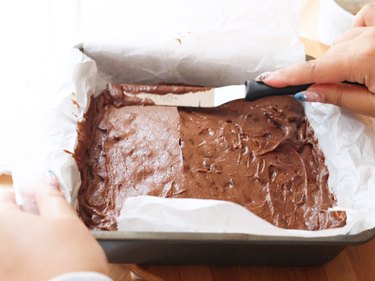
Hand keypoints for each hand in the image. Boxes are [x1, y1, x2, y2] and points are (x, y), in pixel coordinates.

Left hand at [0, 179, 108, 280]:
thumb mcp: (66, 220)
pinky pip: (10, 264)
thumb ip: (51, 197)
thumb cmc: (70, 258)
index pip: (4, 197)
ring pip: (8, 245)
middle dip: (23, 220)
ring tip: (46, 249)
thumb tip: (44, 182)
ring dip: (22, 242)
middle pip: (4, 223)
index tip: (41, 201)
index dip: (25, 196)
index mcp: (1, 223)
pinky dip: (20, 261)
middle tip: (48, 226)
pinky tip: (41, 266)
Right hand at [257, 3, 374, 116]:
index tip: (267, 80)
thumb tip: (309, 92)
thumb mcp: (374, 106)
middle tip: (343, 91)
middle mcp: (367, 38)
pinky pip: (360, 21)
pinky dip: (355, 34)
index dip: (288, 77)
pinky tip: (365, 46)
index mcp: (363, 59)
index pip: (314, 71)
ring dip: (342, 58)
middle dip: (327, 75)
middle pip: (327, 58)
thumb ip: (340, 97)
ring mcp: (374, 27)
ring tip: (364, 74)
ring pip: (341, 42)